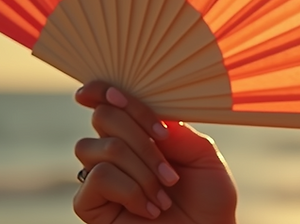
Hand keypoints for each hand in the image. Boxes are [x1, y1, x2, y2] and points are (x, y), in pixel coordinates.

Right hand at [73, 82, 237, 222]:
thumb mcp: (205, 157)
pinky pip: (97, 176)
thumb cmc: (209, 201)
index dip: (104, 91)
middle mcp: (116, 152)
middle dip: (141, 136)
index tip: (114, 92)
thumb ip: (178, 131)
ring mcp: (100, 178)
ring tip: (164, 192)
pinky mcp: (90, 205)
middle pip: (104, 117)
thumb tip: (150, 115)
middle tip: (171, 171)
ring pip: (101, 147)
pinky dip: (130, 189)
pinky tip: (150, 209)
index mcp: (141, 134)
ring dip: (141, 168)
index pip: (111, 103)